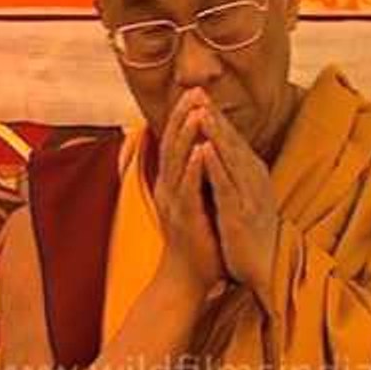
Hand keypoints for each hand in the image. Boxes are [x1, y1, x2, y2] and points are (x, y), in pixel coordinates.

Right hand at [152, 88, 227, 300]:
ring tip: (197, 110)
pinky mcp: (184, 218)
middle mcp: (169, 188)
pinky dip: (194, 168)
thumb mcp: (194, 202)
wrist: (187, 279)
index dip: (182, 116)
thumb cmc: (197, 240)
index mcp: (172, 183)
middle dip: (183, 115)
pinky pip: (188, 189)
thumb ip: (194, 179)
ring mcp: (174, 202)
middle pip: (172, 144)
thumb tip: (201, 152)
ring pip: (178, 162)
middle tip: (194, 90)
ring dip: (187, 135)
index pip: (175, 142)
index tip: (194, 92)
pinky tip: (202, 150)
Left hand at [196, 94, 279, 313]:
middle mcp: (253, 180)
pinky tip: (205, 149)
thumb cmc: (251, 232)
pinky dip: (216, 166)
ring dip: (216, 133)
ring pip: (230, 158)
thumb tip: (218, 150)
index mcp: (252, 174)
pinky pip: (226, 186)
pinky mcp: (241, 215)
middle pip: (232, 142)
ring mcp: (249, 196)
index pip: (232, 139)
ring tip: (200, 110)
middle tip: (198, 91)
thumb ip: (233, 172)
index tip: (198, 94)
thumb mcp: (242, 195)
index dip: (216, 116)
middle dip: (214, 115)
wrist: (265, 268)